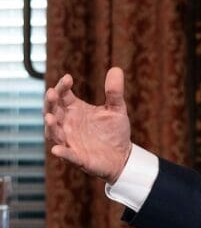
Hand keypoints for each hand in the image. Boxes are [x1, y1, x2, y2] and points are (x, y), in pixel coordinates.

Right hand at [44, 68, 132, 183]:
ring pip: (55, 132)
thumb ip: (114, 92)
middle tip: (52, 93)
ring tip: (50, 117)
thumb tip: (116, 69)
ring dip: (51, 126)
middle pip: (53, 111)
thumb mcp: (117, 109)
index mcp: (75, 109)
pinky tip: (58, 150)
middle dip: (51, 103)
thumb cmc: (115, 131)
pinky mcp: (77, 157)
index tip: (68, 78)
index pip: (63, 95)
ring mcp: (70, 140)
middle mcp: (68, 123)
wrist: (122, 155)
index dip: (63, 87)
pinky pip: (67, 155)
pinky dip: (62, 152)